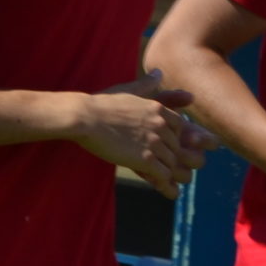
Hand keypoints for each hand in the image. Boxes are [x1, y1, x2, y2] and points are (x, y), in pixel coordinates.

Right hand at [73, 71, 209, 198]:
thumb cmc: (100, 103)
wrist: (84, 117)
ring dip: (175, 175)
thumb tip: (159, 72)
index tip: (173, 149)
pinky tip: (169, 193)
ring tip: (176, 185)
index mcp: (159, 110)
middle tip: (181, 172)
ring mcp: (154, 143)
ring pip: (173, 163)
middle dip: (179, 160)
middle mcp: (161, 126)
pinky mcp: (145, 159)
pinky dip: (167, 185)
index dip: (176, 140)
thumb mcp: (127, 90)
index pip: (180, 128)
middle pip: (178, 147)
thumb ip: (146, 83)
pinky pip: (163, 175)